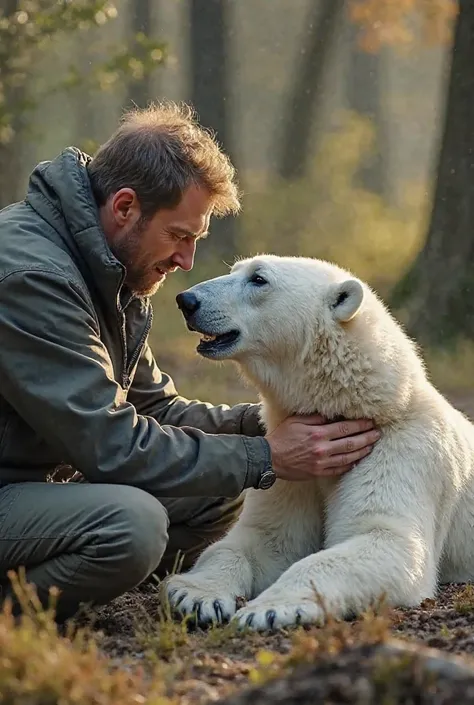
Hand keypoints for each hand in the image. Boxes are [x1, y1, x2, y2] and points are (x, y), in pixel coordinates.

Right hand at [265, 415, 379, 479]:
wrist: (269, 459)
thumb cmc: (282, 437)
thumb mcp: (296, 421)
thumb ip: (315, 418)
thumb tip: (331, 415)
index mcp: (318, 433)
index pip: (345, 428)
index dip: (360, 425)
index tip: (370, 421)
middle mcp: (322, 448)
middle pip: (351, 443)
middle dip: (367, 437)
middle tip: (378, 433)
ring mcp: (321, 463)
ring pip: (349, 457)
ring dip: (363, 451)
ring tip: (372, 445)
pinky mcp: (318, 473)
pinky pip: (339, 469)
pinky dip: (350, 465)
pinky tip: (357, 460)